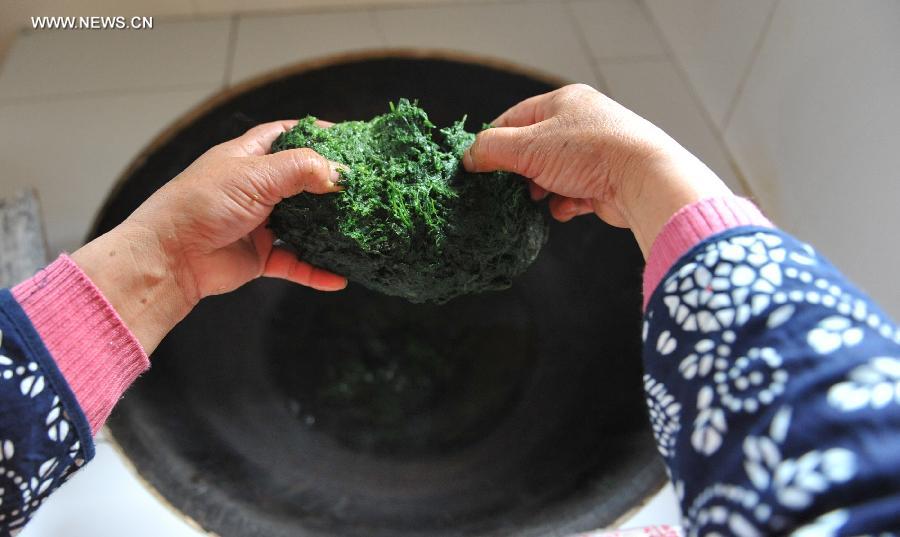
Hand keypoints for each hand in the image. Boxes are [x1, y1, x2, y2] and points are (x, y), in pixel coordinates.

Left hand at [72, 120, 346, 352]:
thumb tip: (340, 172)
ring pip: (304, 223)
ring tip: (360, 226)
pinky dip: (316, 271)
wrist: (169, 256)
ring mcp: (259, 222)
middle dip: (331, 183)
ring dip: (329, 227)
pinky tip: (338, 277)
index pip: (287, 135)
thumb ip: (301, 170)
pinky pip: (296, 262)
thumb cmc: (201, 205)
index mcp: (248, 157)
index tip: (348, 137)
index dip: (315, 133)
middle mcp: (255, 187)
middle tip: (363, 185)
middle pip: (302, 180)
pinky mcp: (260, 255)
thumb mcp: (255, 176)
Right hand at [463, 84, 731, 255]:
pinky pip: (572, 193)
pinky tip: (566, 207)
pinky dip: (564, 203)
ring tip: (539, 198)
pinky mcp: (605, 181)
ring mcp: (595, 153)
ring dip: (541, 189)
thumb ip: (492, 149)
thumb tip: (468, 157)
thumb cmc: (588, 153)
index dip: (493, 141)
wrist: (643, 179)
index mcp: (563, 102)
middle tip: (507, 186)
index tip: (477, 164)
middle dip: (520, 170)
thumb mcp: (528, 147)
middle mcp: (581, 123)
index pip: (515, 117)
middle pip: (533, 148)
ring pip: (552, 174)